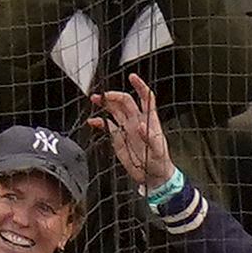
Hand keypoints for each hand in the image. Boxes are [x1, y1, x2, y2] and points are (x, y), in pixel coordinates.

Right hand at [88, 73, 176, 192]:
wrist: (152, 175)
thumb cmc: (159, 161)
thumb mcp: (158, 150)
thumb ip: (150, 137)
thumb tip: (140, 125)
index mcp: (149, 120)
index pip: (145, 98)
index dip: (139, 86)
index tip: (132, 77)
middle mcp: (137, 121)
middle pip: (125, 102)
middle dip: (113, 95)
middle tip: (101, 96)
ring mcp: (127, 129)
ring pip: (115, 110)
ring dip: (104, 104)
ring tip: (94, 100)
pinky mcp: (118, 138)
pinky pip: (107, 126)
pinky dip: (99, 122)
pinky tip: (92, 121)